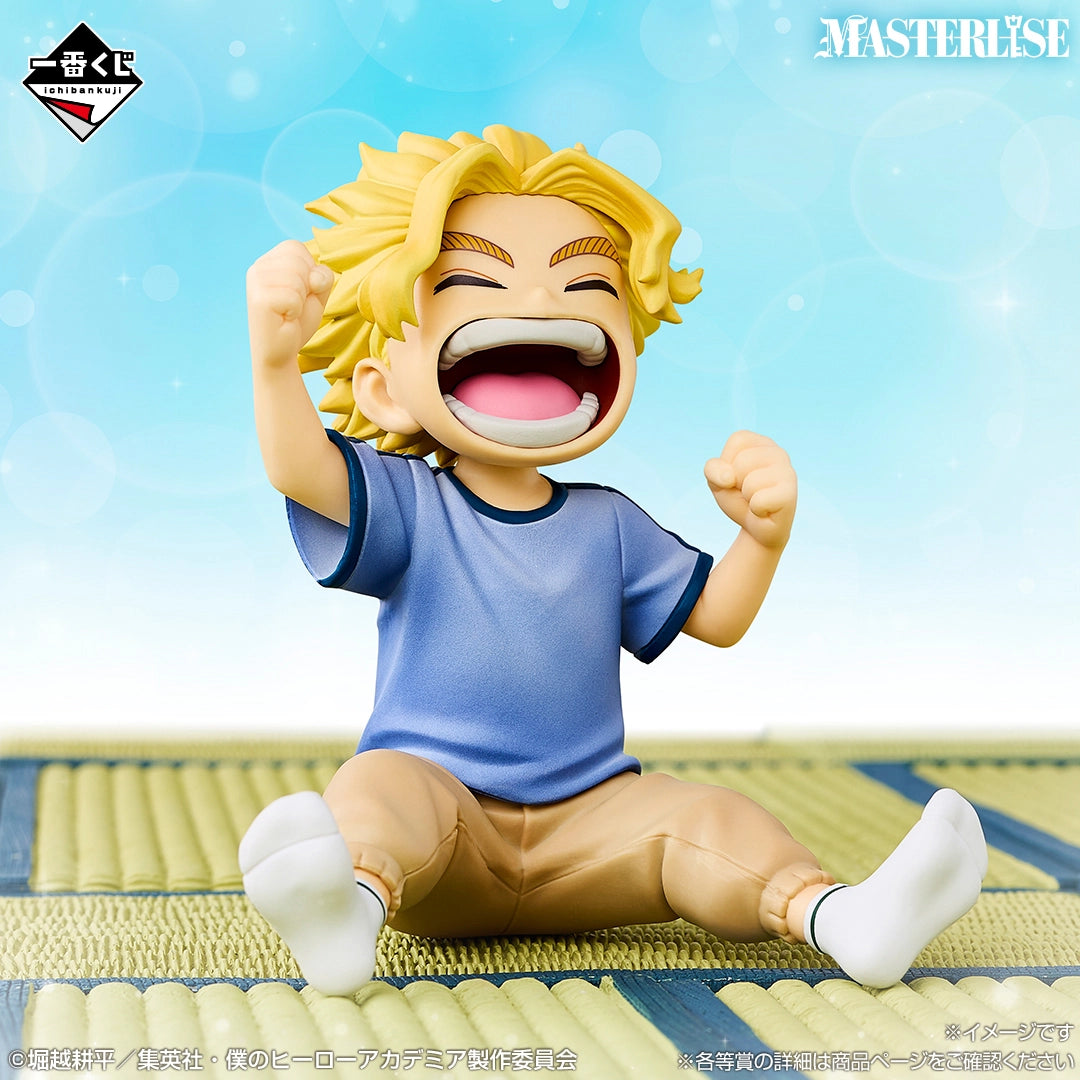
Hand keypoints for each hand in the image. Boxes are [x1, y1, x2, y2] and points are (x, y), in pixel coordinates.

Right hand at [246, 240, 333, 369]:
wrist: (280, 352)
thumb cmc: (297, 321)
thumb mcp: (316, 292)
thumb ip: (322, 275)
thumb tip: (313, 278)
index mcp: (268, 261)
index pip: (296, 247)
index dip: (308, 271)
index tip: (299, 292)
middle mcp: (257, 267)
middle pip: (298, 261)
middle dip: (306, 287)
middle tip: (293, 305)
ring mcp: (255, 283)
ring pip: (298, 279)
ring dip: (300, 301)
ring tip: (288, 312)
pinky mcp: (259, 300)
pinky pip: (293, 297)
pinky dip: (295, 312)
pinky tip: (284, 319)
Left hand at [705, 431, 796, 549]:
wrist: (756, 529)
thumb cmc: (739, 499)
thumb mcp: (717, 480)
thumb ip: (712, 469)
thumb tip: (728, 477)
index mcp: (762, 442)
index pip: (738, 439)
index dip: (730, 462)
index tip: (737, 476)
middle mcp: (779, 453)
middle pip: (742, 461)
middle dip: (736, 482)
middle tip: (747, 492)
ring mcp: (788, 472)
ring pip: (749, 481)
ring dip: (747, 497)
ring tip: (756, 500)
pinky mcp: (790, 494)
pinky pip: (758, 500)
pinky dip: (756, 509)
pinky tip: (765, 510)